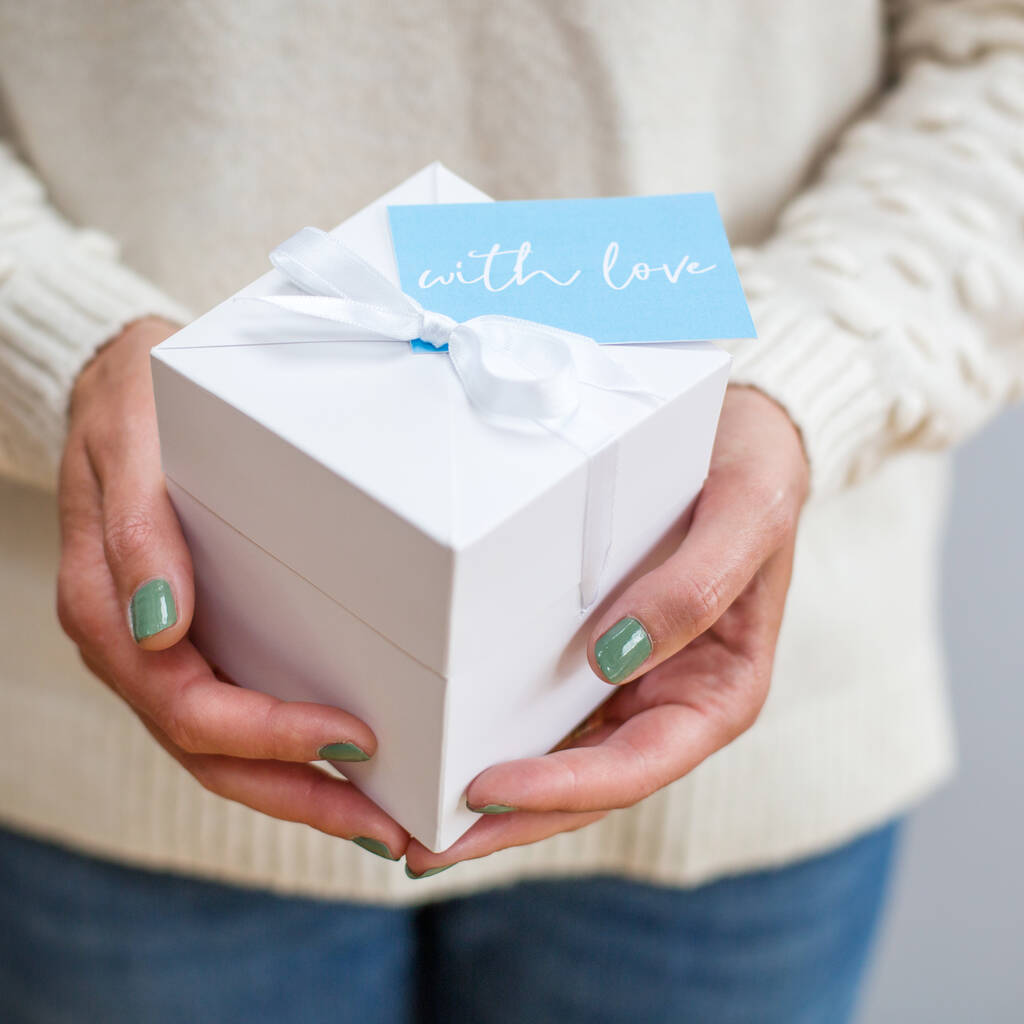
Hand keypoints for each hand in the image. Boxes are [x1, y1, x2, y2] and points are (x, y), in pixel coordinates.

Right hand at [57, 318, 408, 859]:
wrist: (124, 383)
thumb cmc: (134, 402)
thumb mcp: (131, 442)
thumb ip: (137, 532)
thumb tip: (160, 630)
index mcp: (108, 610)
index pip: (189, 705)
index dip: (270, 736)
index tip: (354, 739)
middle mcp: (135, 646)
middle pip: (214, 752)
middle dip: (301, 795)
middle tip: (388, 829)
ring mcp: (165, 650)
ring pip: (225, 751)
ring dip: (301, 790)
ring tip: (379, 820)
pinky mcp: (198, 639)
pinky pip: (236, 712)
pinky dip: (288, 751)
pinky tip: (340, 762)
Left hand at [404, 385, 809, 875]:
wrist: (739, 436)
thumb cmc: (755, 471)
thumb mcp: (746, 514)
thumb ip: (697, 585)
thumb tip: (614, 656)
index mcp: (717, 692)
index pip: (638, 766)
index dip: (565, 789)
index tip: (487, 792)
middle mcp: (667, 700)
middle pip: (585, 784)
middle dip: (508, 822)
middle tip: (422, 848)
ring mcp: (628, 683)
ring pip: (558, 760)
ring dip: (492, 801)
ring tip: (412, 822)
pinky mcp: (592, 655)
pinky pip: (543, 709)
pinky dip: (496, 736)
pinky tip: (442, 747)